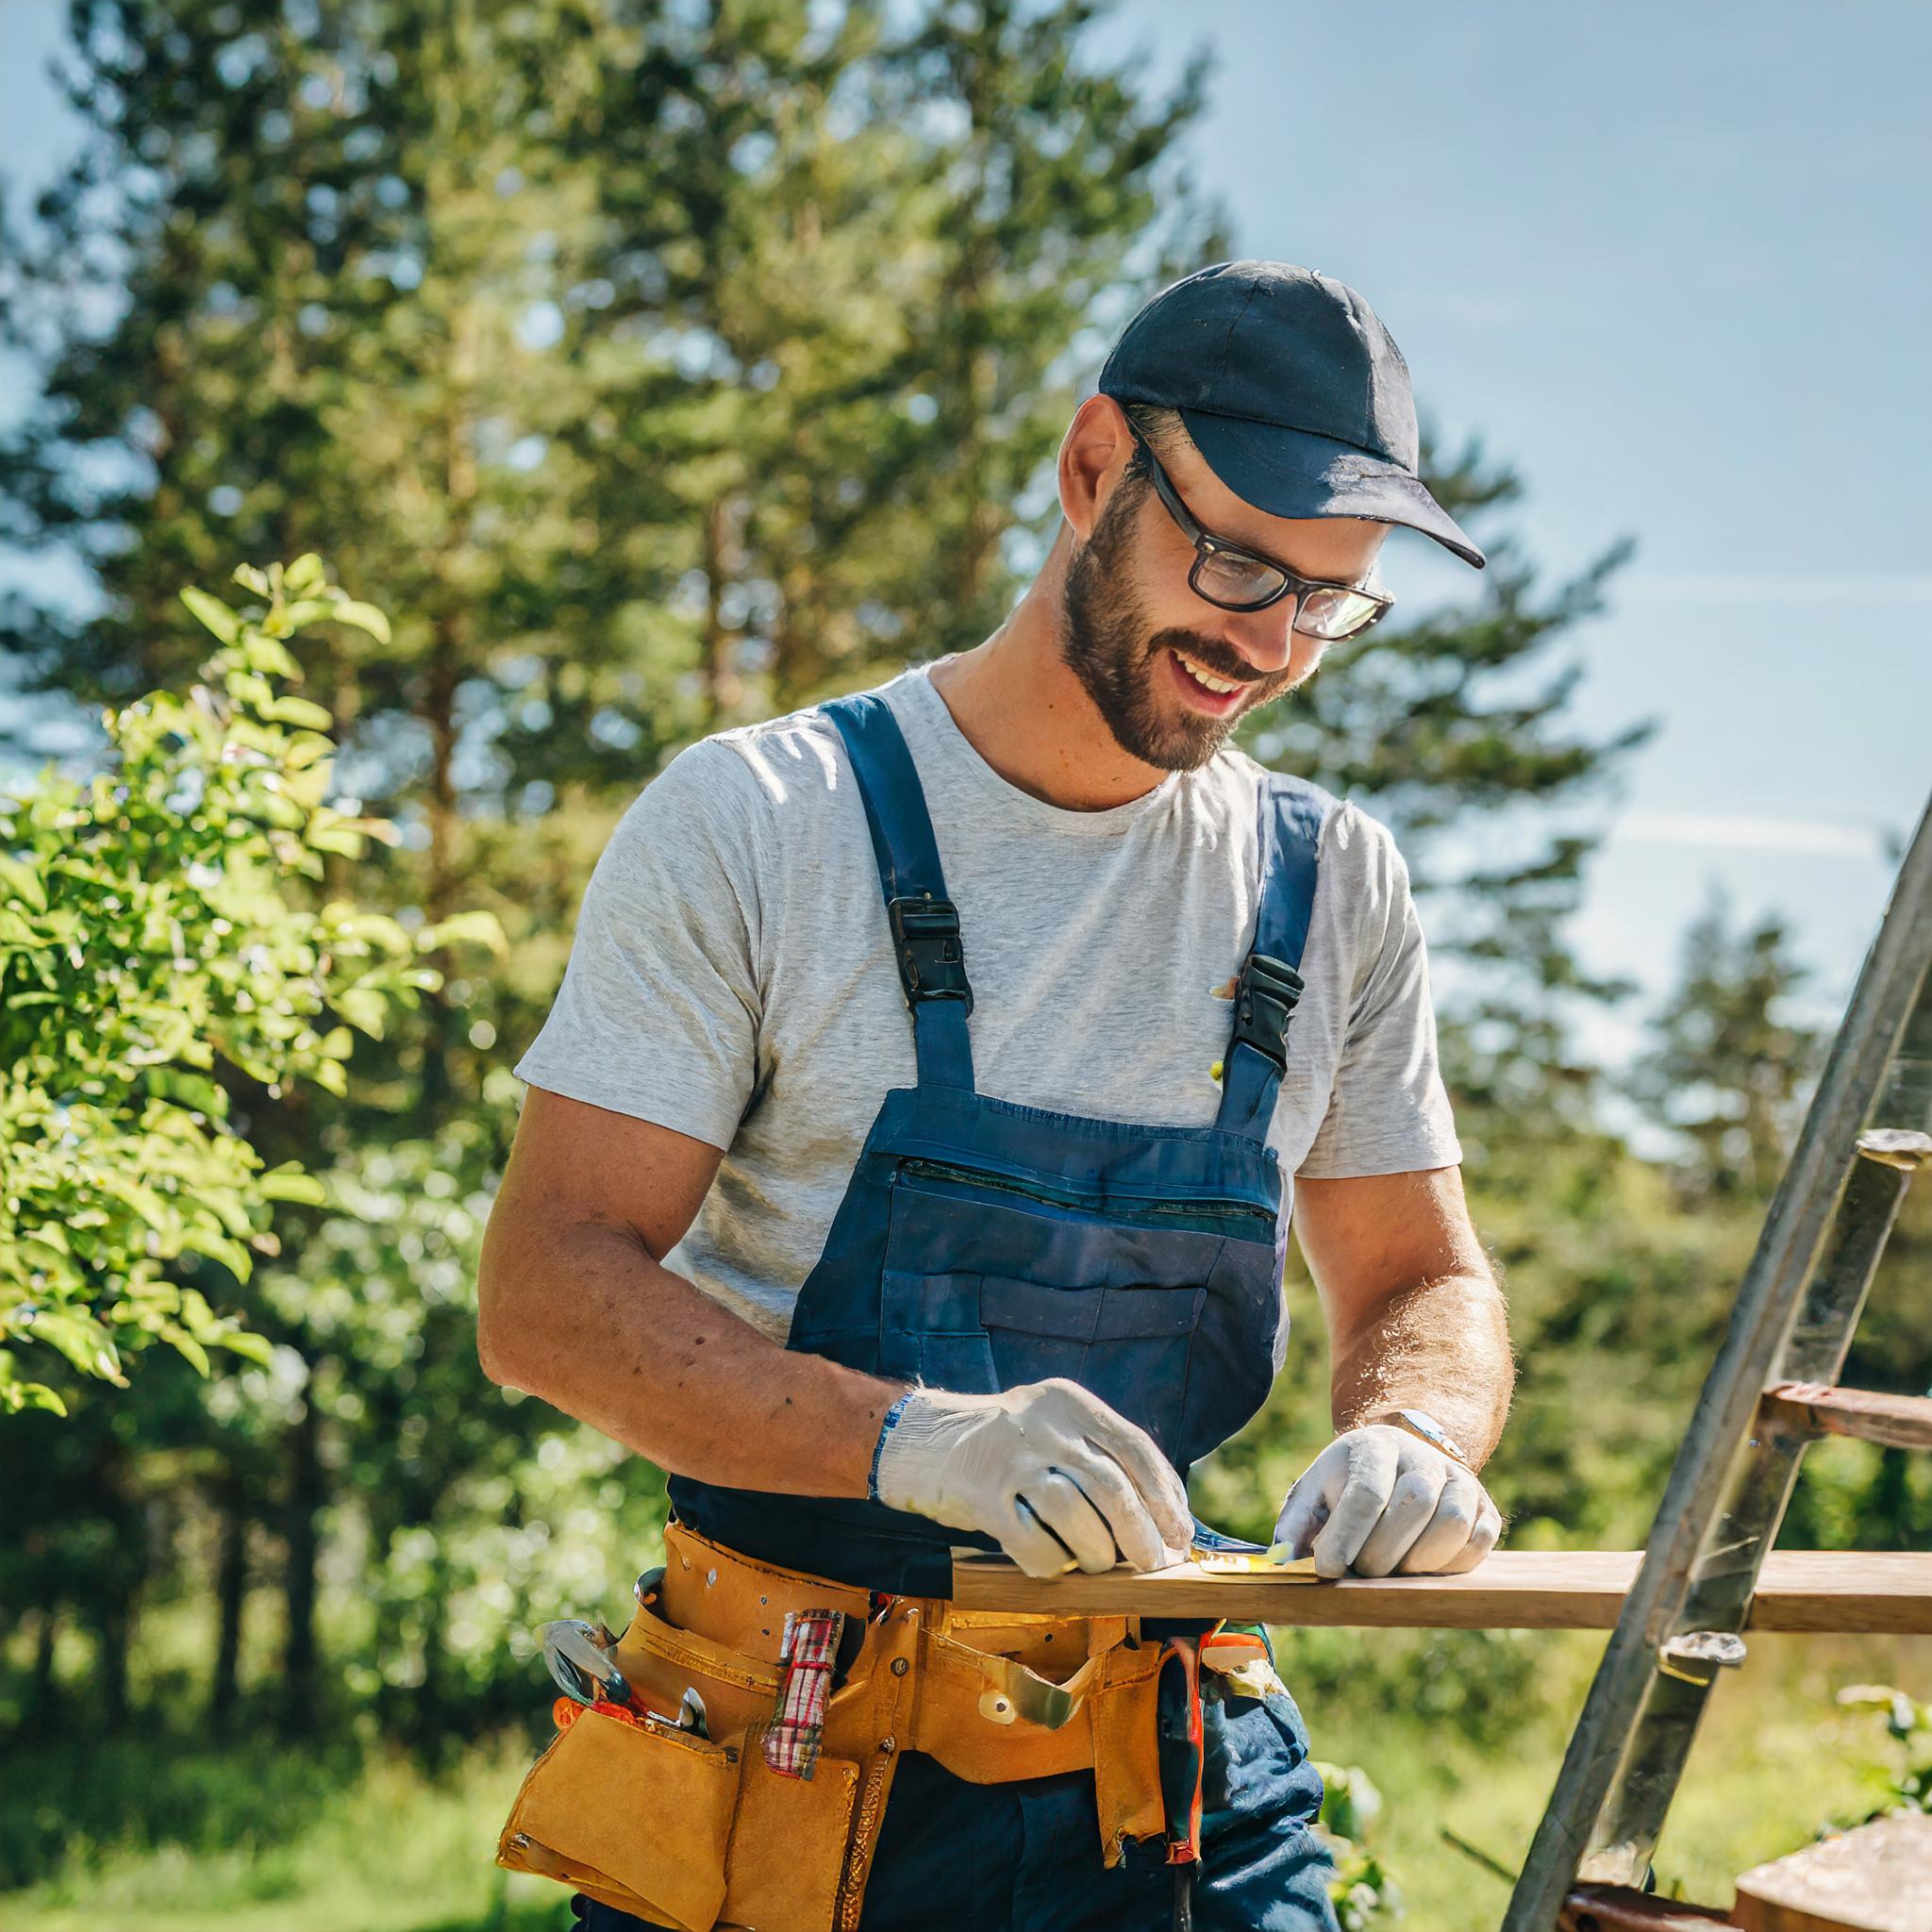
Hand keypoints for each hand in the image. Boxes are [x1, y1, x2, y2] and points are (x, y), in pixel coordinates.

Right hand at [872, 1378, 1193, 1578]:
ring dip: (1098, 1553)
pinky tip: (1056, 1565)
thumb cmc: (1006, 1446)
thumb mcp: (1054, 1426)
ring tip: (1099, 1564)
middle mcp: (1040, 1423)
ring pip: (1075, 1516)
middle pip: (1111, 1486)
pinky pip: (1033, 1545)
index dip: (1166, 1494)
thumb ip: (1100, 1456)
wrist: (924, 1440)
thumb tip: (1164, 1519)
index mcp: (1067, 1401)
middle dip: (1142, 1535)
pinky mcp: (981, 1496)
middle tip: (1155, 1563)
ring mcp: (1009, 1458)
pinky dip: (1053, 1565)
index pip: (1134, 1447)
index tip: (1181, 1531)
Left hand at [1272, 1424, 1501, 1577]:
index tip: (1328, 1569)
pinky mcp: (1485, 1508)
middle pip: (1413, 1506)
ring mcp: (1460, 1479)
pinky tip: (1421, 1567)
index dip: (1347, 1536)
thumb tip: (1281, 1565)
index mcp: (1373, 1446)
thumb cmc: (1346, 1487)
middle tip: (1361, 1573)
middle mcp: (1422, 1456)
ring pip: (1451, 1524)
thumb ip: (1294, 1527)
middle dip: (1381, 1553)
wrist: (1400, 1463)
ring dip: (1418, 1562)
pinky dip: (1450, 1566)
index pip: (1367, 1491)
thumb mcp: (1314, 1495)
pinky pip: (1478, 1543)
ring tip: (1392, 1570)